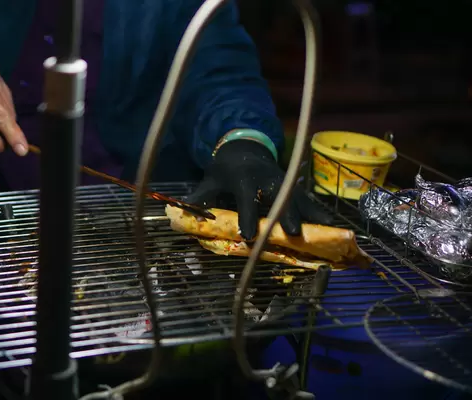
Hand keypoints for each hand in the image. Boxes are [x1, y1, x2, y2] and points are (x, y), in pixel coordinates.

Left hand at [186, 139, 332, 239]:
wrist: (244, 146)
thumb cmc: (225, 168)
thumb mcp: (210, 180)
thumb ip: (200, 196)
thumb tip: (182, 212)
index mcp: (244, 178)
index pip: (246, 198)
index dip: (248, 216)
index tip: (249, 235)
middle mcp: (267, 178)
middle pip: (279, 196)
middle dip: (286, 214)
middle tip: (293, 233)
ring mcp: (283, 181)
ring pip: (299, 198)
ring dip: (311, 215)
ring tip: (327, 232)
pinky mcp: (293, 186)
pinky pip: (308, 200)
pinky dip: (320, 213)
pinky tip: (333, 227)